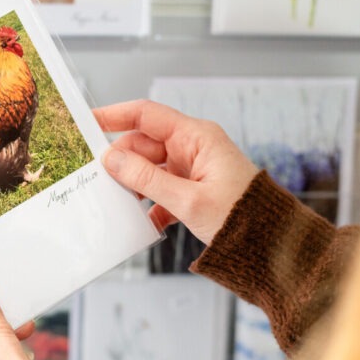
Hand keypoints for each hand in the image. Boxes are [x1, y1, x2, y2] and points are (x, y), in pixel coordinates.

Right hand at [95, 100, 258, 244]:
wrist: (272, 245)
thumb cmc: (243, 217)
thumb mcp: (188, 200)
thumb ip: (147, 179)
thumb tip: (112, 160)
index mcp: (196, 137)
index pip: (146, 115)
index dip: (115, 115)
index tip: (86, 122)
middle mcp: (193, 148)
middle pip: (143, 144)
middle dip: (122, 162)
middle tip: (100, 180)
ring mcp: (193, 169)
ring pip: (150, 170)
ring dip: (136, 187)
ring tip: (121, 204)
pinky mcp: (193, 191)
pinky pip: (161, 191)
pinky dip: (151, 206)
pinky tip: (146, 223)